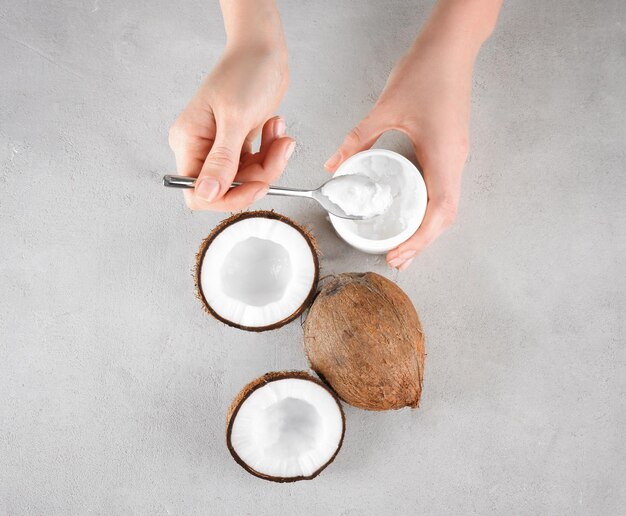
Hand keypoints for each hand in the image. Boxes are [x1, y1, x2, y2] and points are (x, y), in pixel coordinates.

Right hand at [169, 43, 292, 210]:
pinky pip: (256, 165)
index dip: (227, 198)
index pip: (197, 192)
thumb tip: (206, 193)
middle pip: (227, 188)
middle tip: (277, 153)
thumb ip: (222, 160)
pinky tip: (275, 130)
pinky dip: (270, 153)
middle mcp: (200, 147)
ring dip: (270, 162)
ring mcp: (220, 147)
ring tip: (279, 135)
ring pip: (246, 178)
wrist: (262, 51)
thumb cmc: (245, 72)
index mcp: (188, 141)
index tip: (255, 187)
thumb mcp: (235, 118)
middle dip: (258, 175)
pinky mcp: (238, 144)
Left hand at [325, 0, 499, 269]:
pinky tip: (412, 211)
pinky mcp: (453, 147)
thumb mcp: (385, 108)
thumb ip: (358, 139)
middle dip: (423, 241)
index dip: (420, 239)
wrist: (453, 45)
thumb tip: (334, 165)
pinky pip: (445, 187)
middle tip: (398, 257)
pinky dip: (429, 208)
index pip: (439, 212)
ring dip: (427, 227)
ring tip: (404, 243)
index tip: (399, 253)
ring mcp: (457, 154)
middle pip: (446, 216)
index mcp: (444, 155)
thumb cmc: (426, 71)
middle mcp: (456, 160)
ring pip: (448, 204)